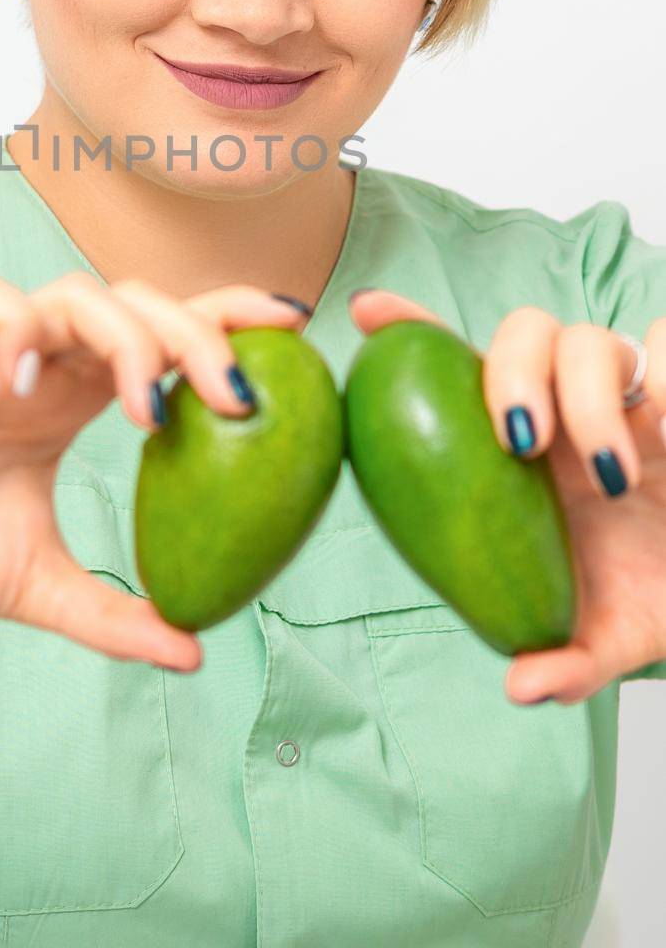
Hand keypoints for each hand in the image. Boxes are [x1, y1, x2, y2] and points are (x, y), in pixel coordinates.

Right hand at [0, 267, 311, 669]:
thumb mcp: (42, 588)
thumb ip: (114, 614)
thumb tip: (195, 652)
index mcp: (79, 396)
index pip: (165, 330)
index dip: (227, 315)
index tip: (295, 328)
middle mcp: (47, 362)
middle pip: (139, 301)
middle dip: (197, 331)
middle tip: (236, 396)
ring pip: (75, 289)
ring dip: (124, 335)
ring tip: (143, 409)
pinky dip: (17, 323)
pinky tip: (28, 380)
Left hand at [348, 290, 665, 703]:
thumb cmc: (650, 591)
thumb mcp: (609, 636)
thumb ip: (568, 662)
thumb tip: (520, 688)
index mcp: (522, 444)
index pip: (455, 362)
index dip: (411, 326)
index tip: (365, 311)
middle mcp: (567, 404)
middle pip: (522, 333)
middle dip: (513, 371)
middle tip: (518, 440)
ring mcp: (626, 394)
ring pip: (587, 340)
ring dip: (587, 395)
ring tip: (608, 471)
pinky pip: (665, 346)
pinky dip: (658, 381)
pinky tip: (653, 440)